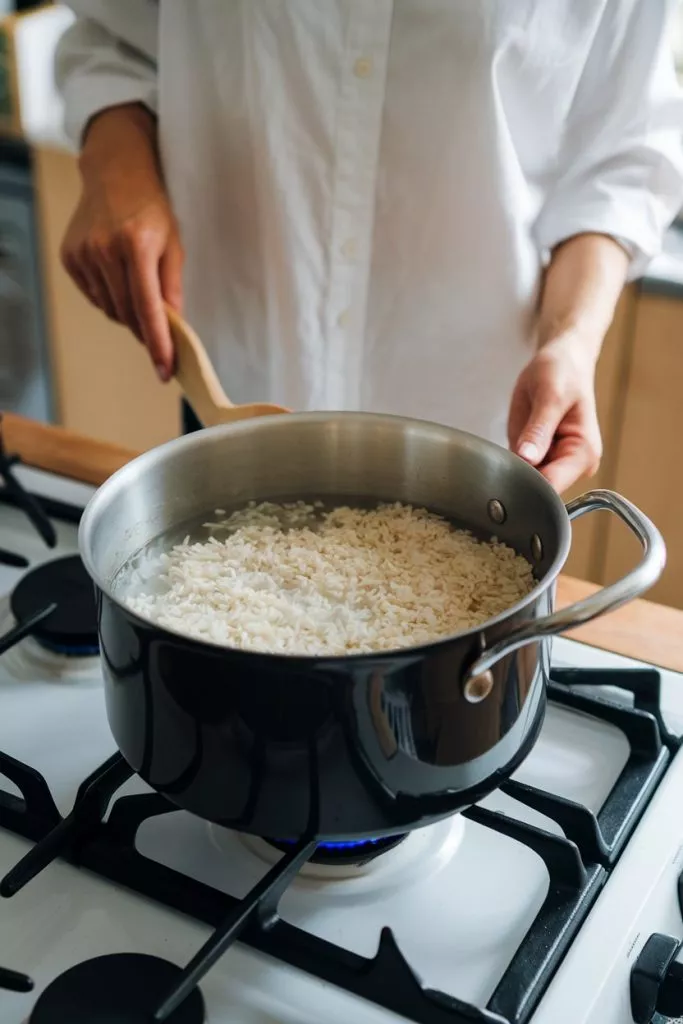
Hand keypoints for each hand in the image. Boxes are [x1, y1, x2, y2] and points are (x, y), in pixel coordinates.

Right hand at [60, 104, 182, 381]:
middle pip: (128, 314)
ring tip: (138, 288)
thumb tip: (173, 328)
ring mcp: (83, 254)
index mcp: (136, 245)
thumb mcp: (174, 244)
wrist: (115, 173)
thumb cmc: (153, 209)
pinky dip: (110, 299)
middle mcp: (104, 250)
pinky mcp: (69, 258)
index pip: (148, 308)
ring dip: (128, 313)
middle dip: (146, 331)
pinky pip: (95, 297)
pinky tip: (118, 278)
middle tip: (160, 335)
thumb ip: (172, 287)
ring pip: (110, 310)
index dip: (158, 343)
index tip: (165, 370)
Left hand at [507, 335, 601, 492]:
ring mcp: (556, 463)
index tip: (504, 475)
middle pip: (538, 489)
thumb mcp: (549, 395)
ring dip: (510, 470)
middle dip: (516, 477)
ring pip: (526, 482)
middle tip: (501, 455)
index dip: (526, 485)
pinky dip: (508, 463)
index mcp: (583, 453)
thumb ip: (538, 430)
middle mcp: (573, 465)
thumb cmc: (562, 371)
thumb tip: (528, 459)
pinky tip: (507, 446)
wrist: (564, 360)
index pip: (552, 486)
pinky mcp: (541, 458)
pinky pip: (520, 469)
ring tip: (506, 444)